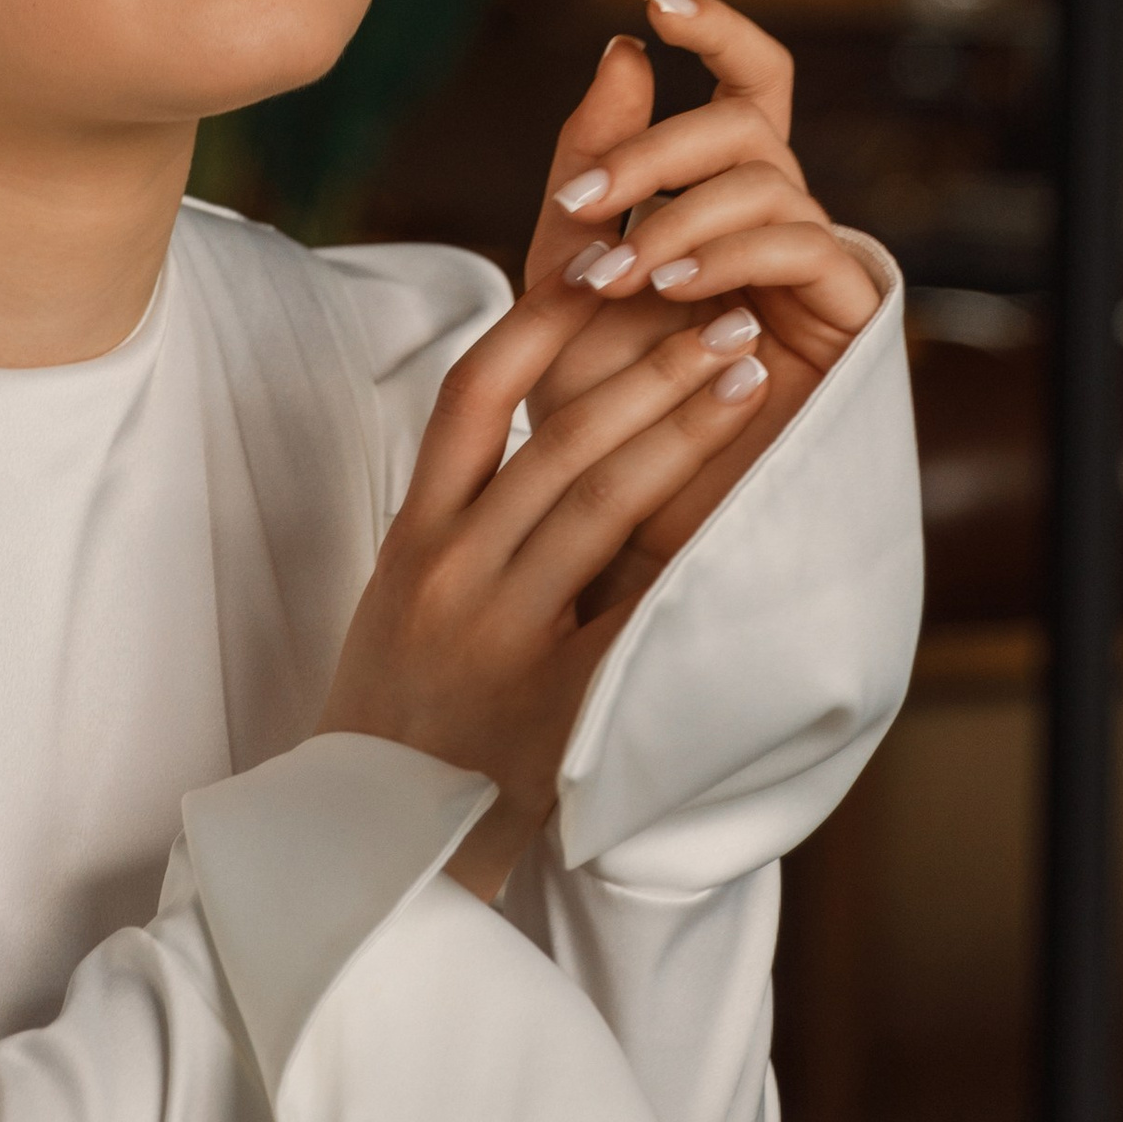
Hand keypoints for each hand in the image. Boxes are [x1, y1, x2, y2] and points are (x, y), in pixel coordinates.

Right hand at [318, 267, 781, 900]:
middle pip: (557, 443)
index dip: (536, 325)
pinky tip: (749, 512)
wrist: (373, 850)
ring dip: (682, 432)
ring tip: (746, 380)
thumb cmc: (400, 715)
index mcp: (413, 539)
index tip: (599, 271)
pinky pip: (637, 616)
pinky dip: (695, 558)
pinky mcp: (555, 708)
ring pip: (599, 507)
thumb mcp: (400, 599)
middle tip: (724, 319)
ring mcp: (500, 641)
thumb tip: (544, 424)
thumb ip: (462, 520)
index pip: (470, 399)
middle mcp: (451, 576)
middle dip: (649, 369)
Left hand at [526, 0, 878, 577]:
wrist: (616, 528)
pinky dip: (726, 253)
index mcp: (718, 199)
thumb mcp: (566, 276)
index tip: (654, 4)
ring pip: (767, 181)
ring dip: (677, 214)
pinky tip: (669, 288)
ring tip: (614, 273)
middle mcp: (776, 222)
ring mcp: (815, 270)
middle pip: (747, 121)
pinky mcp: (848, 323)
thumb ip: (587, 172)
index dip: (719, 31)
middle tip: (581, 204)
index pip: (750, 86)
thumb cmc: (589, 410)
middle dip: (656, 147)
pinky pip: (801, 245)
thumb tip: (623, 50)